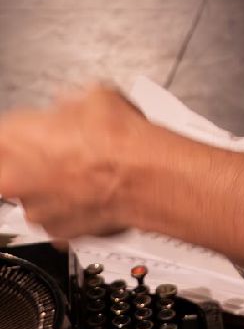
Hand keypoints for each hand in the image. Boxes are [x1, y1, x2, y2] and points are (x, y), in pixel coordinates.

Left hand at [0, 85, 148, 239]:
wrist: (145, 176)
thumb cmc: (118, 138)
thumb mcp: (92, 96)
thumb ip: (66, 107)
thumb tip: (70, 110)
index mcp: (12, 140)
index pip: (2, 138)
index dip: (18, 134)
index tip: (31, 133)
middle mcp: (13, 179)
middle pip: (9, 170)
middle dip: (30, 160)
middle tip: (56, 149)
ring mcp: (33, 210)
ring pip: (33, 194)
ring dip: (51, 184)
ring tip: (84, 167)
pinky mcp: (55, 231)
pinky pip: (55, 214)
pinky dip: (69, 204)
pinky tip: (92, 187)